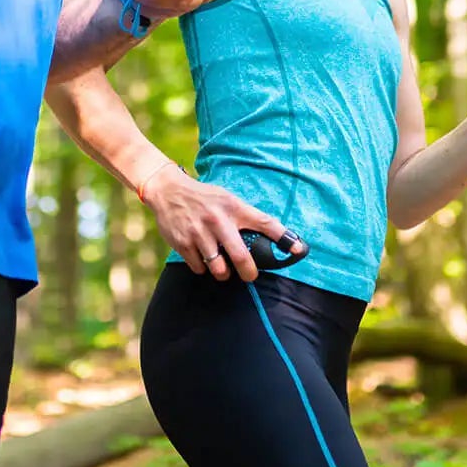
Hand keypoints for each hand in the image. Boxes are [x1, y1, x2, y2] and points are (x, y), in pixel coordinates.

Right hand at [145, 167, 303, 282]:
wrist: (168, 190)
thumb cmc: (204, 197)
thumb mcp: (226, 199)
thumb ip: (244, 216)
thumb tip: (270, 238)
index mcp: (233, 207)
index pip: (265, 222)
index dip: (284, 237)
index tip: (298, 249)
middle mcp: (218, 220)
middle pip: (241, 257)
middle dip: (249, 273)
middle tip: (250, 275)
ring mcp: (199, 233)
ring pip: (219, 268)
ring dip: (223, 273)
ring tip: (223, 268)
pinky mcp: (183, 243)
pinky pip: (199, 268)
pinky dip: (203, 268)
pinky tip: (202, 258)